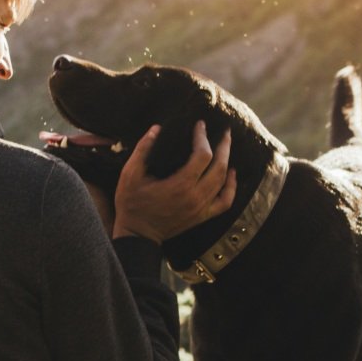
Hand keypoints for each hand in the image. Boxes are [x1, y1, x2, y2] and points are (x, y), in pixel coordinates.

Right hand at [110, 122, 236, 242]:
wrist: (137, 234)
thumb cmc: (131, 204)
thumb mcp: (130, 174)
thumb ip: (143, 150)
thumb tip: (156, 129)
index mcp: (180, 185)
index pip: (202, 155)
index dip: (203, 137)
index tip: (200, 125)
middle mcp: (195, 197)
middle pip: (219, 166)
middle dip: (223, 146)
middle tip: (224, 131)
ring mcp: (201, 208)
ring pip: (223, 181)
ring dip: (227, 161)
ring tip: (226, 146)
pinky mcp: (202, 216)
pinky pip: (225, 201)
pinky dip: (231, 187)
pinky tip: (230, 173)